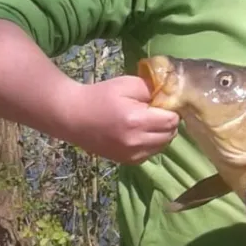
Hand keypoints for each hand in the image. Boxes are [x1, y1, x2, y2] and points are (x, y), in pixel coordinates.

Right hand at [61, 76, 179, 164]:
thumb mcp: (126, 84)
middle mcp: (137, 142)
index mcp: (137, 121)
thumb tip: (170, 96)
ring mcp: (133, 155)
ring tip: (147, 122)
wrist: (73, 117)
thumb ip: (151, 89)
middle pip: (170, 135)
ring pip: (162, 146)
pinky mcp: (128, 161)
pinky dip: (151, 143)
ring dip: (161, 134)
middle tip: (157, 112)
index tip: (164, 103)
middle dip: (168, 122)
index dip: (172, 110)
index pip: (172, 120)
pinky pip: (151, 153)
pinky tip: (139, 133)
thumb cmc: (99, 96)